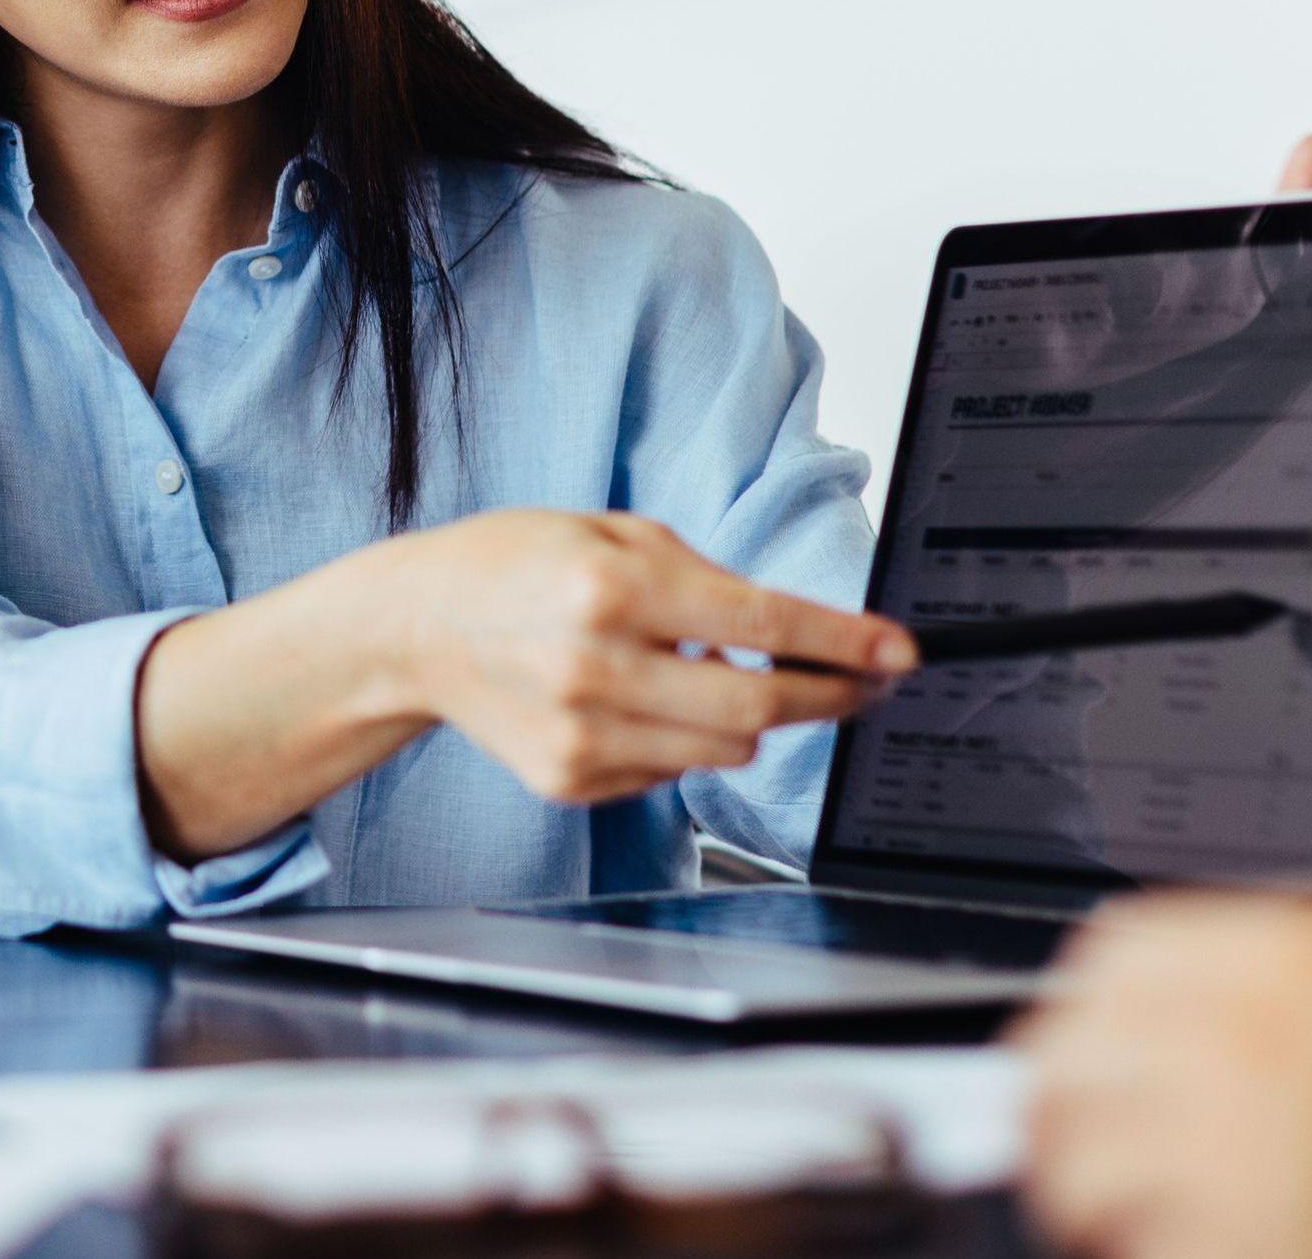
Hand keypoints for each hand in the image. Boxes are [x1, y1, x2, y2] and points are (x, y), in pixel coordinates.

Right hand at [392, 511, 911, 801]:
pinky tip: (637, 700)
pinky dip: (681, 738)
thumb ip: (703, 578)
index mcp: (613, 590)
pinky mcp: (570, 777)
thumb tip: (791, 634)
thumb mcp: (610, 533)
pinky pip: (672, 771)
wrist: (413, 627)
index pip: (762, 622)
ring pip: (726, 747)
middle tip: (856, 683)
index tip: (898, 654)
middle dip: (827, 695)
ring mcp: (582, 733)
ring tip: (705, 670)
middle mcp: (597, 667)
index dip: (844, 642)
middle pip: (760, 704)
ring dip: (747, 714)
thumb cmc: (512, 566)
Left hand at [1018, 895, 1311, 1258]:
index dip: (1093, 1011)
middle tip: (1076, 1150)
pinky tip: (1171, 1256)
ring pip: (1077, 1165)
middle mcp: (1229, 1043)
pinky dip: (1146, 1252)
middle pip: (1065, 1063)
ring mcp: (1214, 1150)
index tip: (1089, 1045)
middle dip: (1058, 1111)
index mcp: (1286, 964)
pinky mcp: (1220, 1241)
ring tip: (1108, 1222)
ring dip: (1085, 1196)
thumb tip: (1281, 1009)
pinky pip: (1141, 1246)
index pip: (1116, 961)